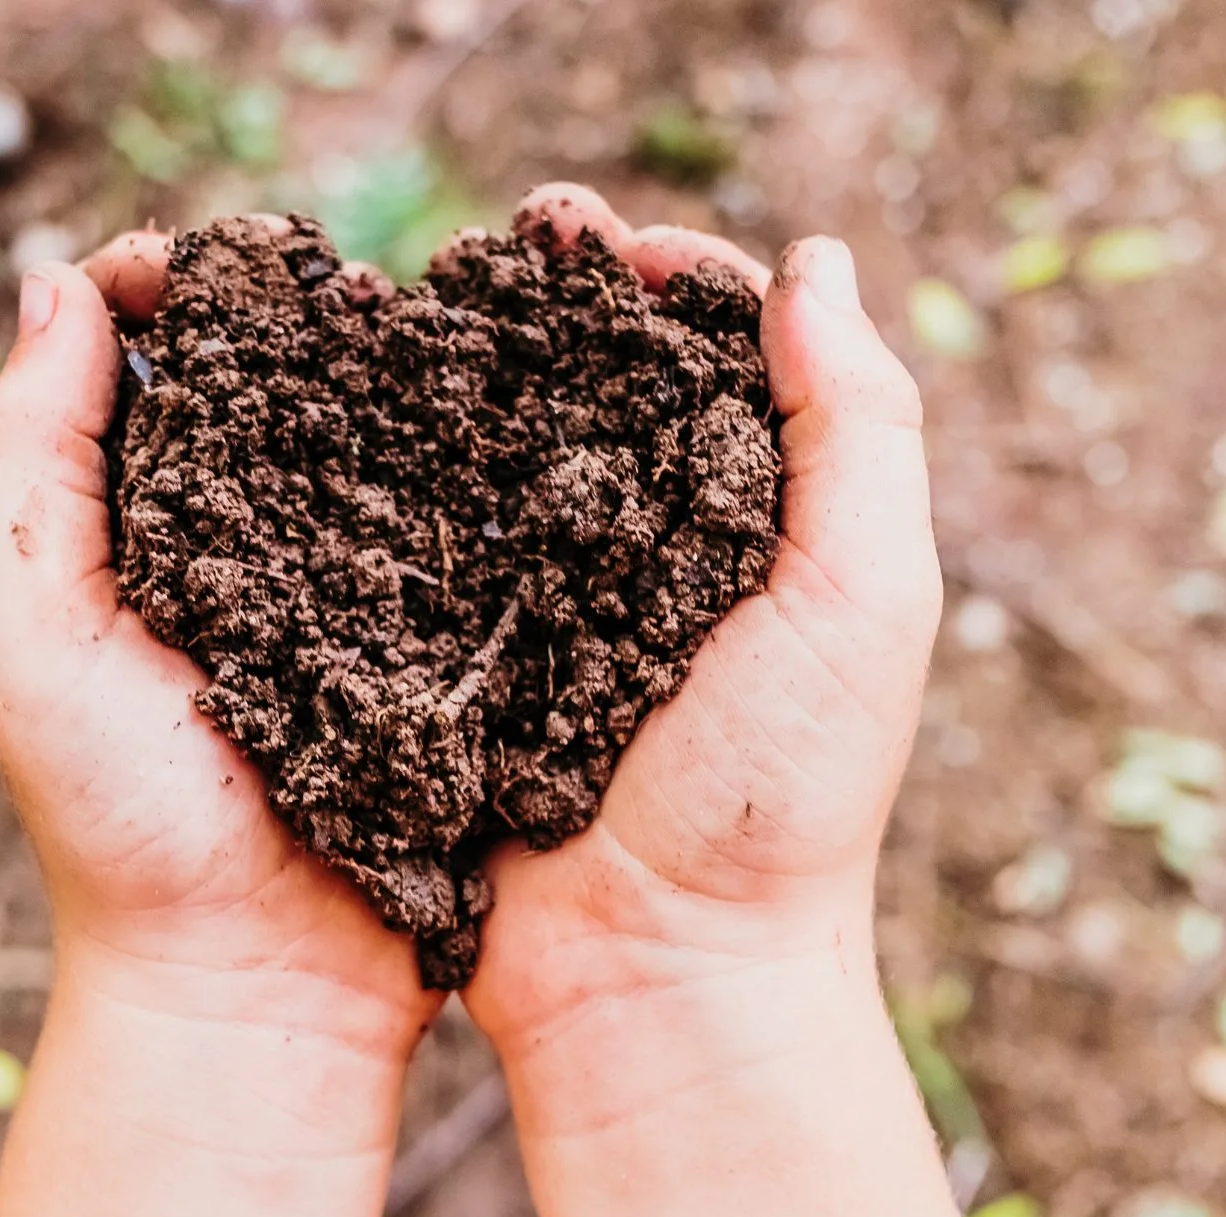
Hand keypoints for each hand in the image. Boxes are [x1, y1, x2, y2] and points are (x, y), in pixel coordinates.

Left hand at [0, 238, 446, 1216]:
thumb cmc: (121, 824)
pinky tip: (514, 430)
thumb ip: (27, 461)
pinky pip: (465, 537)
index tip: (211, 259)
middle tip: (347, 280)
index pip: (145, 365)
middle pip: (272, 386)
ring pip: (381, 447)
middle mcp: (246, 546)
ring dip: (408, 385)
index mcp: (133, 533)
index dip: (168, 290)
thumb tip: (53, 280)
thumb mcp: (30, 630)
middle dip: (305, 318)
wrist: (257, 985)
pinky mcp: (441, 645)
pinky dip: (484, 478)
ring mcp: (352, 593)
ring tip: (443, 329)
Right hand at [455, 186, 963, 1216]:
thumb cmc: (776, 800)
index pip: (722, 359)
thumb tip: (817, 260)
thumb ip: (858, 428)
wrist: (655, 975)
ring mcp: (555, 599)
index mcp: (763, 524)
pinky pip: (433, 540)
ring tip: (427, 294)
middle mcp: (657, 548)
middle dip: (559, 297)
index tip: (614, 243)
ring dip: (474, 364)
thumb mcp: (859, 600)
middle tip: (511, 233)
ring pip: (509, 447)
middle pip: (605, 383)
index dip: (673, 283)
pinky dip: (407, 470)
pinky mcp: (468, 654)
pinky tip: (366, 413)